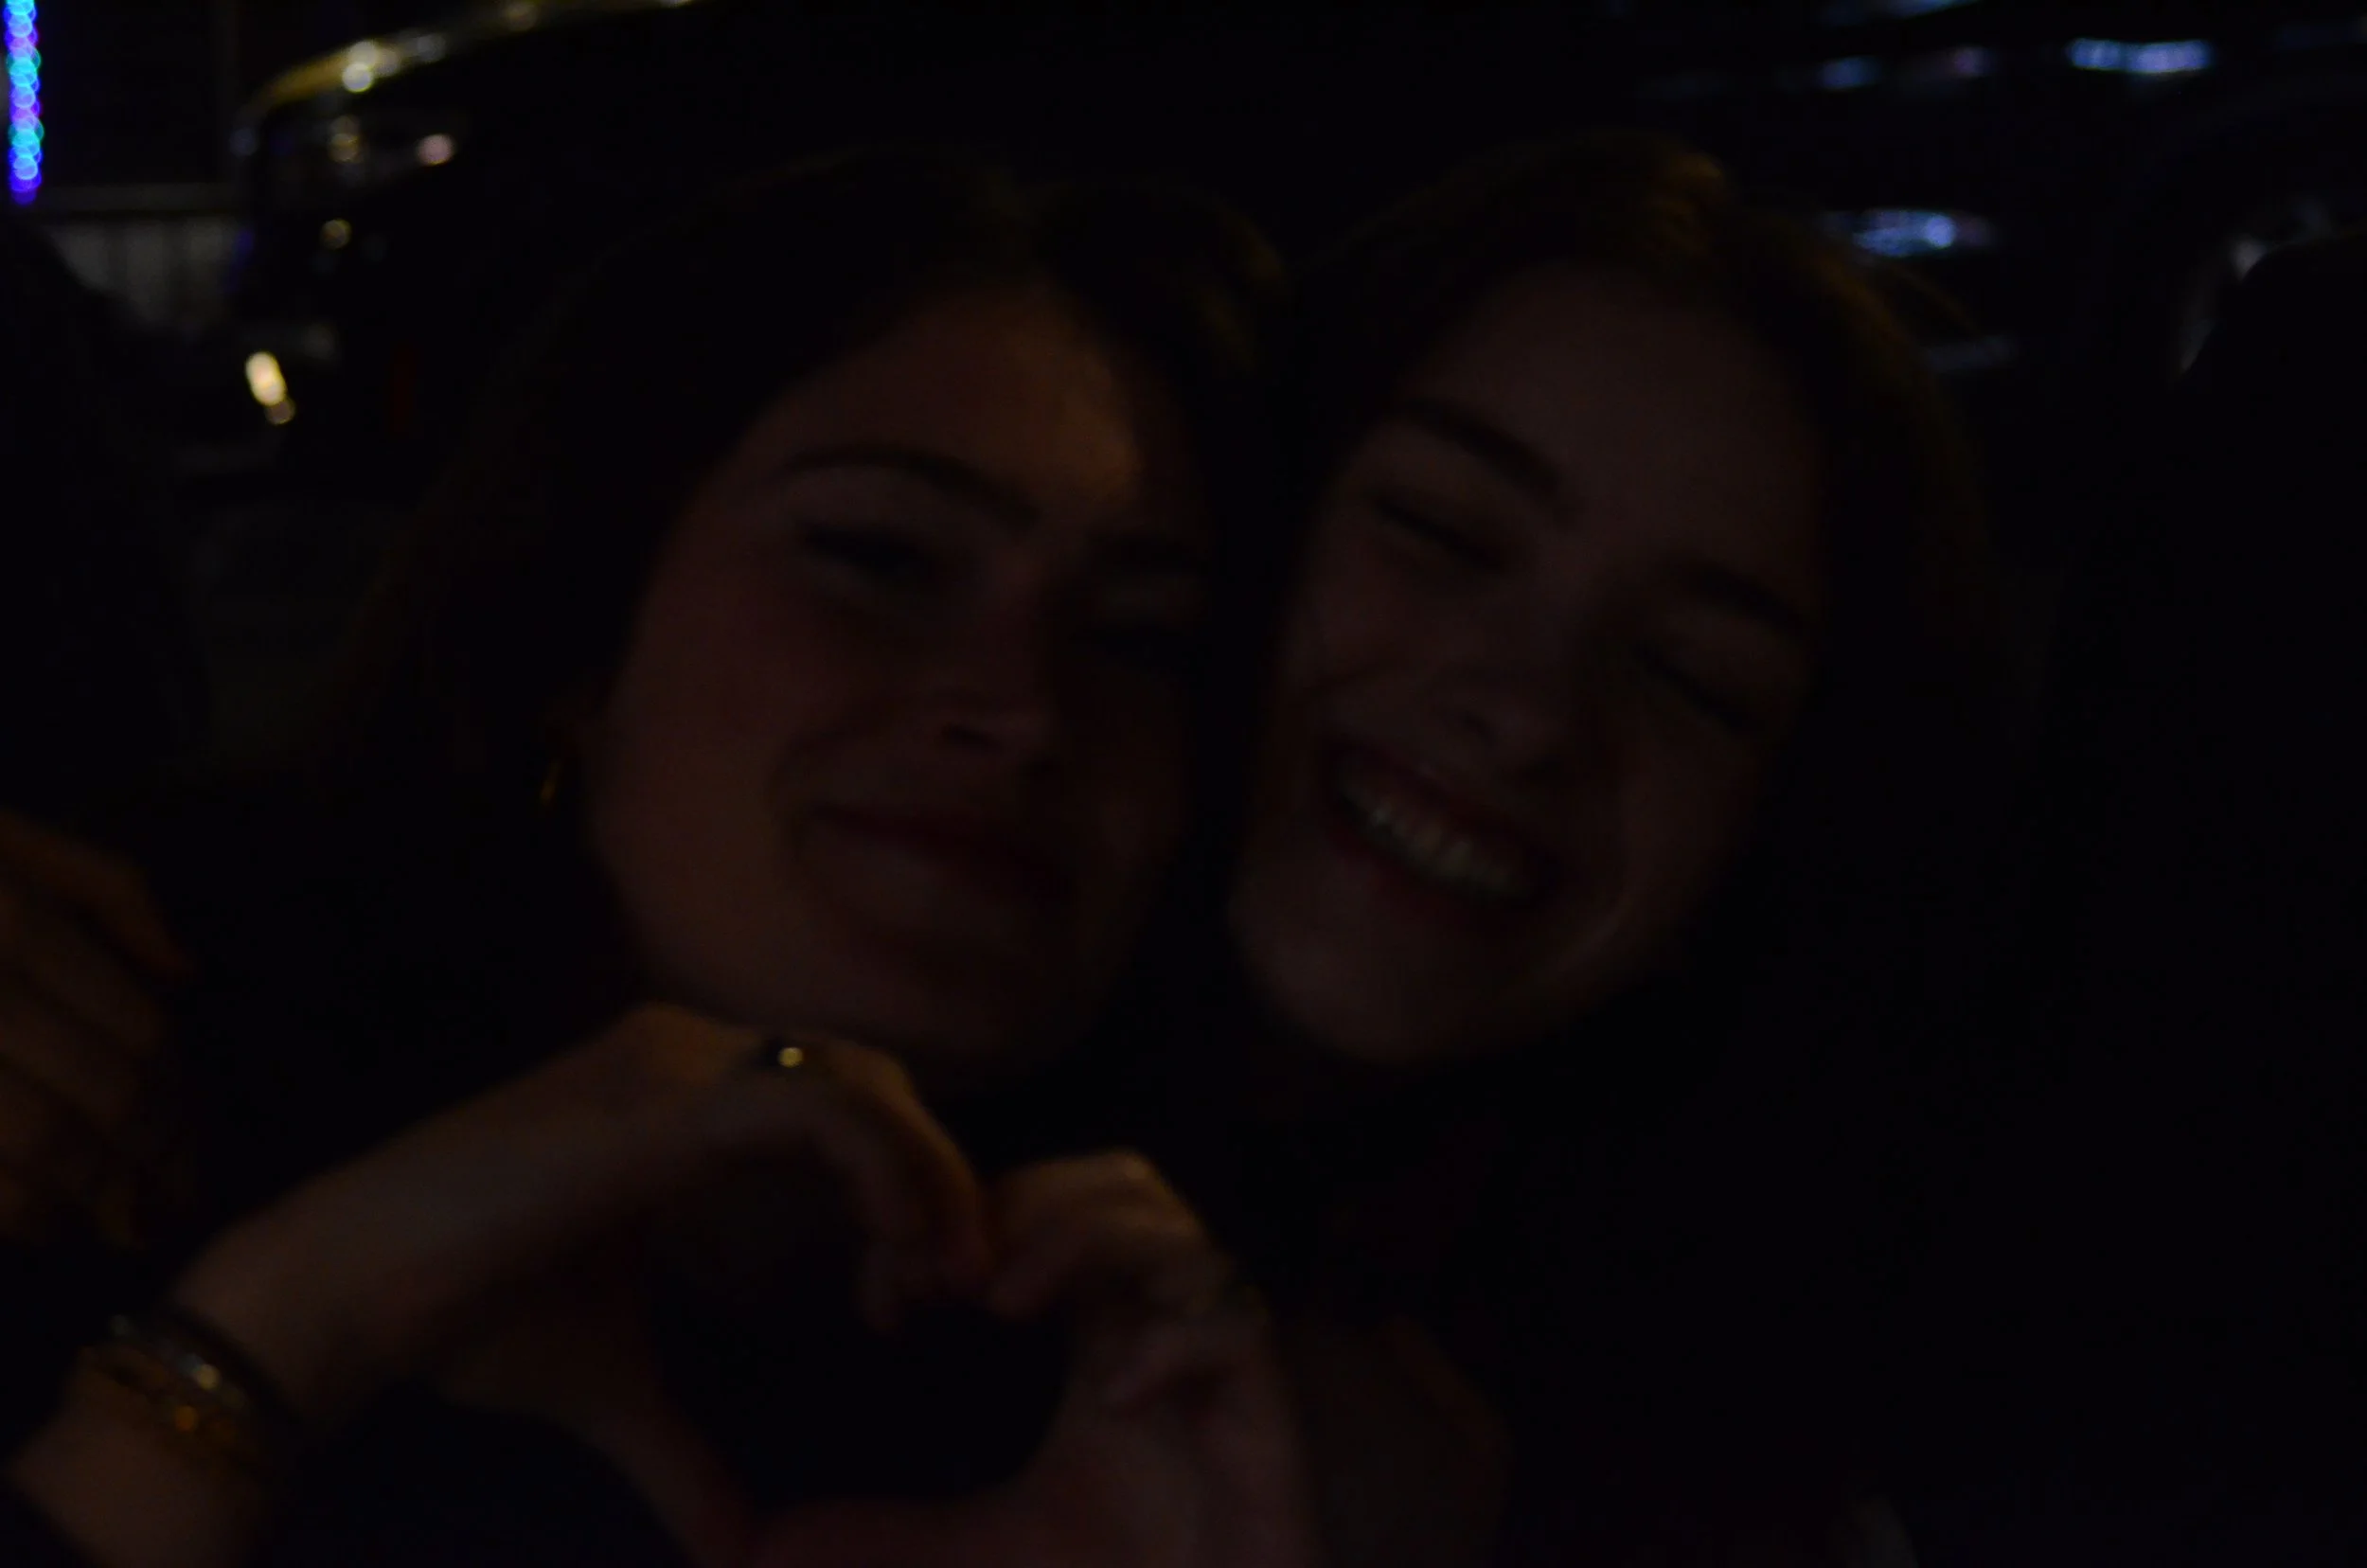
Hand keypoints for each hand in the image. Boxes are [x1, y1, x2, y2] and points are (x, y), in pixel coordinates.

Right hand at [0, 807, 192, 1246]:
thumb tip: (185, 975)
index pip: (137, 1028)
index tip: (201, 1142)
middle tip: (181, 1204)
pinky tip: (43, 1227)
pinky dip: (17, 1216)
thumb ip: (102, 886)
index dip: (184, 1099)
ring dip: (96, 1198)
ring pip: (38, 1145)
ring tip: (125, 1224)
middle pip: (102, 1093)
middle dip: (159, 1161)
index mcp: (4, 912)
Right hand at [8, 1009, 990, 1567]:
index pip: (839, 1103)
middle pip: (870, 1079)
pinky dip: (887, 1167)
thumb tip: (733, 1547)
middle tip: (951, 1290)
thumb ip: (682, 1451)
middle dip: (930, 1179)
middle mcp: (686, 1053)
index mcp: (681, 1093)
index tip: (903, 1302)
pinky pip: (823, 1106)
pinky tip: (898, 1254)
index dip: (898, 1186)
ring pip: (862, 1080)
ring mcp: (676, 1063)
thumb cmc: (463, 1321)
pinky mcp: (667, 1099)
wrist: (347, 1297)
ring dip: (926, 1175)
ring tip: (942, 1278)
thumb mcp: (608, 1385)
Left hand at [747, 1151, 1323, 1567]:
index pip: (1041, 1207)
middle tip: (944, 1280)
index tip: (883, 1295)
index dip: (961, 1220)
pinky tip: (1114, 1397)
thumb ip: (884, 1540)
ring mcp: (1218, 1362)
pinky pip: (1238, 1324)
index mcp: (1099, 1329)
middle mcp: (1161, 1323)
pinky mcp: (1268, 1411)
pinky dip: (1176, 1338)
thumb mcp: (982, 1559)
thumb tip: (749, 1551)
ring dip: (1087, 1240)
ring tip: (1010, 1305)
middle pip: (1116, 1180)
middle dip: (1022, 1203)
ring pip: (1178, 1227)